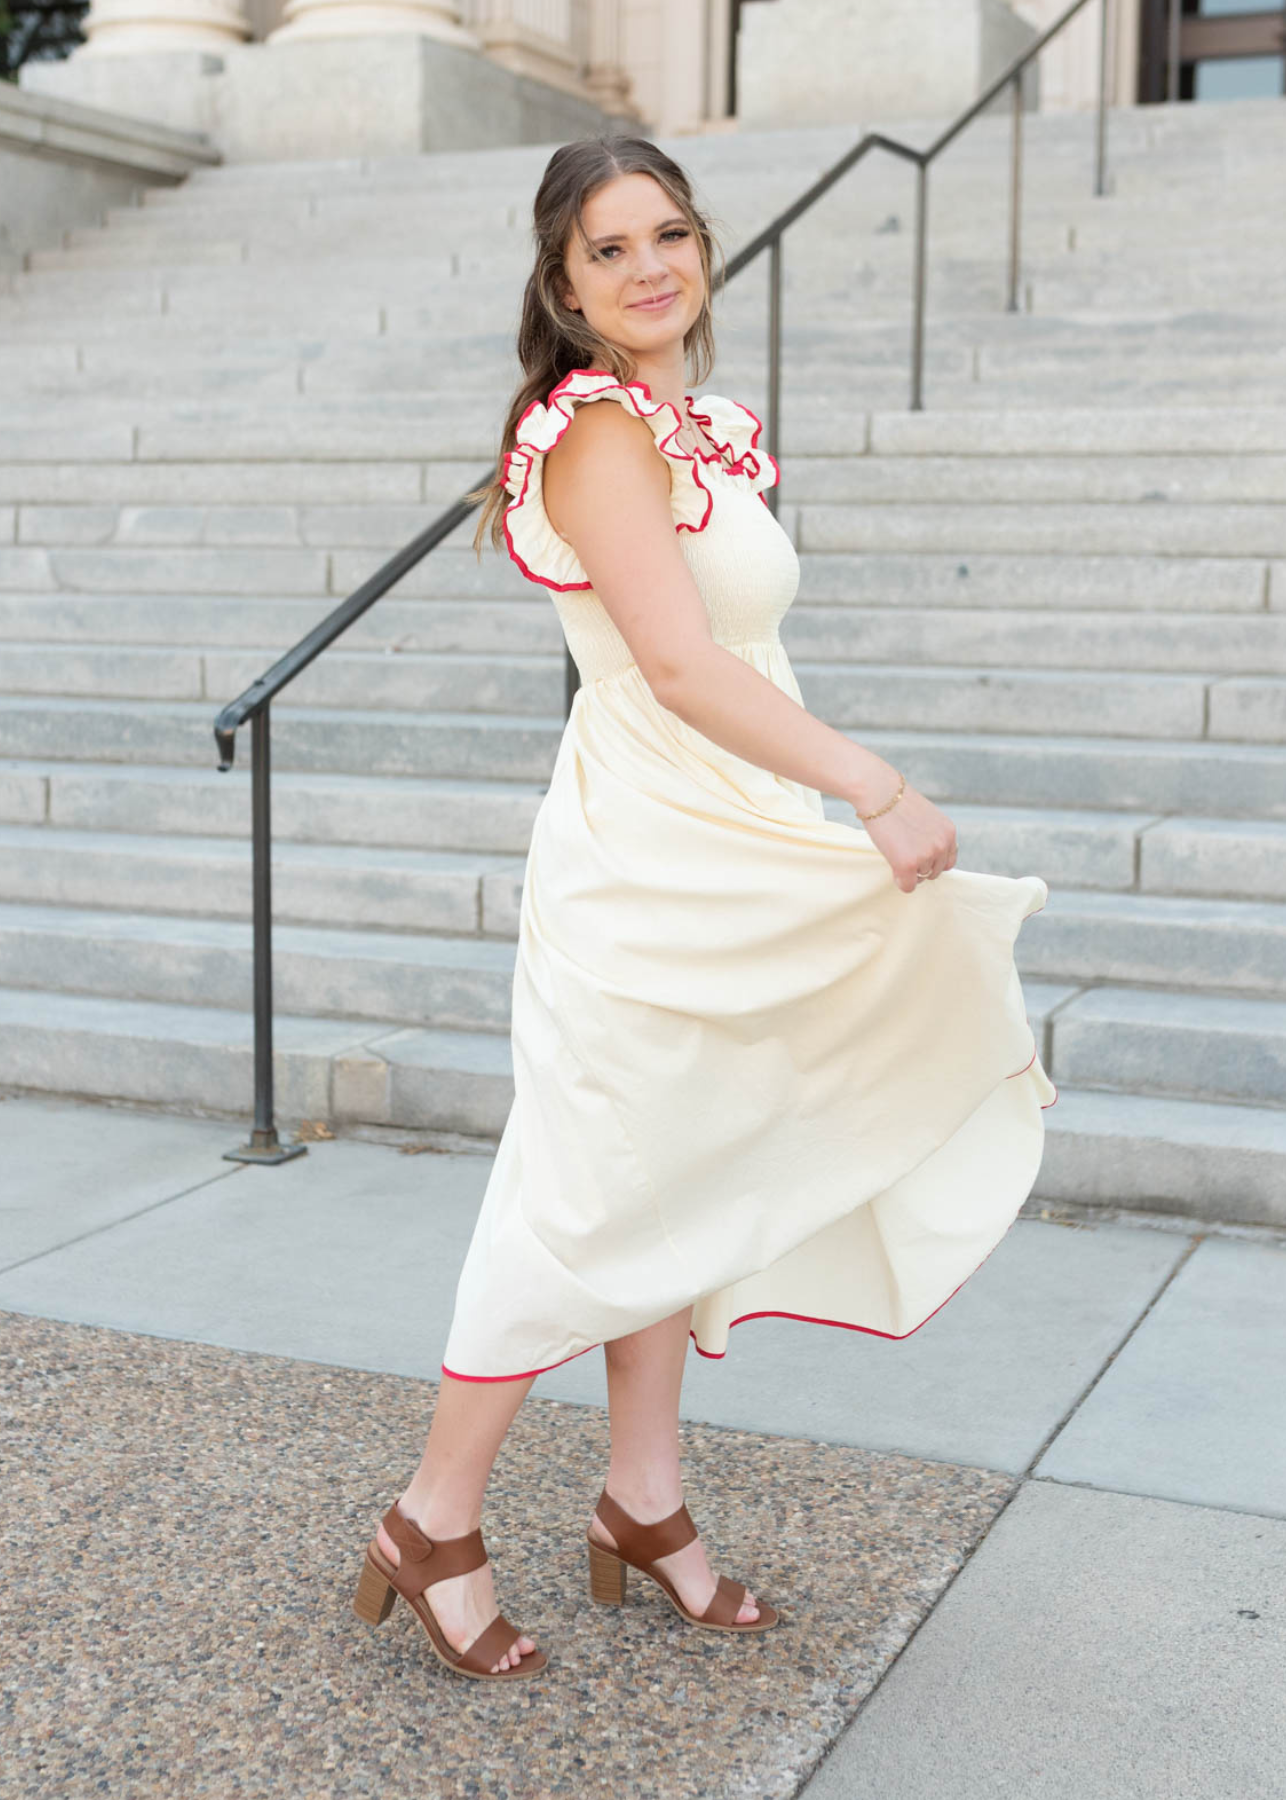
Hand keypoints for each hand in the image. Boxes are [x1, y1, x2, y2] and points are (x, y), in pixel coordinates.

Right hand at [854, 777, 957, 894]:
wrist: (879, 792)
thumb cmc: (896, 801)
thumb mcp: (925, 817)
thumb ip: (932, 836)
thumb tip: (926, 859)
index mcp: (949, 833)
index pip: (948, 862)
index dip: (931, 861)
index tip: (917, 854)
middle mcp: (942, 845)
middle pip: (934, 872)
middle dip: (919, 867)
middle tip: (901, 852)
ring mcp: (926, 856)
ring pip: (919, 879)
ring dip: (907, 870)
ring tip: (895, 850)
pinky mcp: (908, 864)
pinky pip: (907, 887)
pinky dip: (899, 880)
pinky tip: (891, 865)